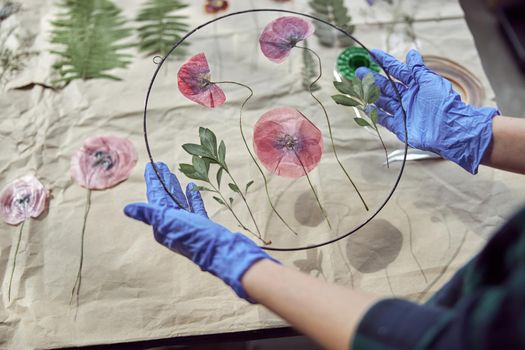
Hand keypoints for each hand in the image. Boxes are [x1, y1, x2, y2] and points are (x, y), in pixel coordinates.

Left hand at [124, 162, 275, 300]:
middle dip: (162, 183)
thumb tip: (126, 209)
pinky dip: (192, 197)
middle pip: (165, 200)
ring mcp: (189, 226)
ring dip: (174, 189)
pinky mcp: (203, 226)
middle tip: (160, 166)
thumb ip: (149, 214)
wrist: (222, 252)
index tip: (150, 167)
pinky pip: (194, 208)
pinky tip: (191, 187)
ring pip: (179, 203)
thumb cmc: (195, 236)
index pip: (155, 199)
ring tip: (172, 174)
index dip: (153, 183)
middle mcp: (173, 226)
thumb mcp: (169, 222)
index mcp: (162, 225)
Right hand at [356, 49, 498, 173]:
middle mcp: (408, 97)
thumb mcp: (430, 81)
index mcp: (416, 85)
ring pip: (383, 101)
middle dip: (372, 78)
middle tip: (358, 71)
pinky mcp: (400, 126)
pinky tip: (366, 107)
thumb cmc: (443, 103)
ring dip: (371, 94)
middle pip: (387, 86)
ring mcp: (403, 112)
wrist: (449, 129)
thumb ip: (418, 69)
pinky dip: (375, 114)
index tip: (373, 53)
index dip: (385, 62)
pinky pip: (385, 119)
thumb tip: (412, 53)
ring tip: (358, 88)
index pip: (397, 70)